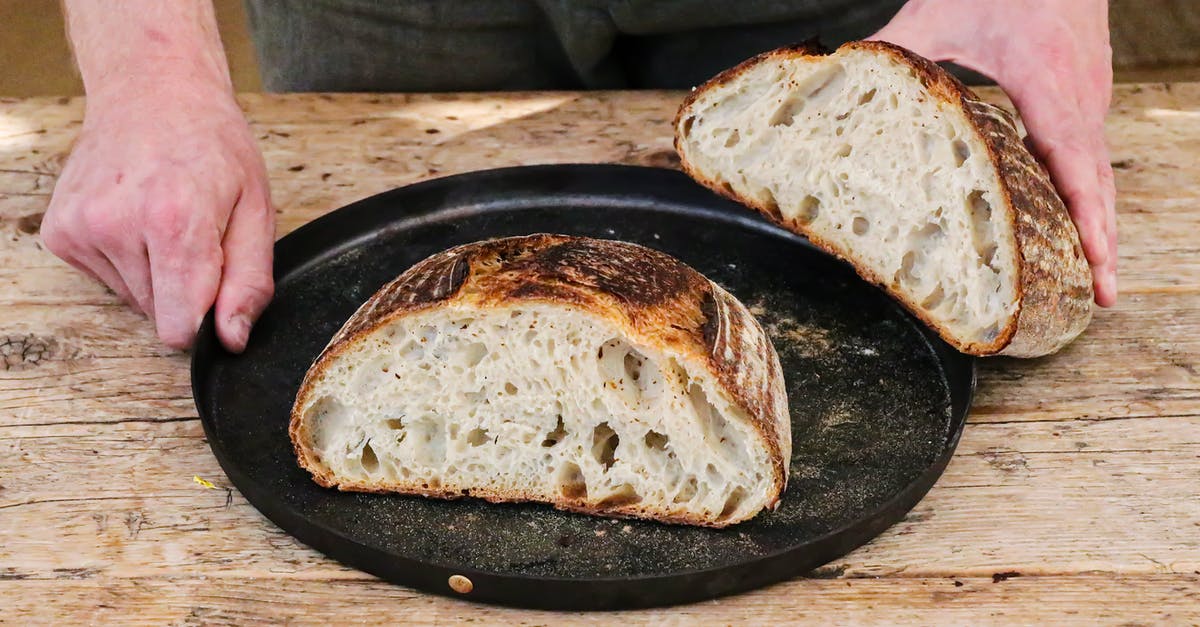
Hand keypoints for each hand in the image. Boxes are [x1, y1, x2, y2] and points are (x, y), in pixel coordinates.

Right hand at [42, 75, 274, 350]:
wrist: (153, 92)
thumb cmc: (213, 145)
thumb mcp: (257, 209)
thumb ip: (249, 281)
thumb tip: (232, 339)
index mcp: (173, 221)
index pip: (179, 327)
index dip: (206, 322)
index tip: (217, 292)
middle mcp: (117, 225)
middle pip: (159, 315)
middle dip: (185, 289)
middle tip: (195, 235)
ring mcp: (81, 227)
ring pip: (134, 299)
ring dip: (156, 274)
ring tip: (165, 220)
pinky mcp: (60, 232)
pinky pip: (106, 279)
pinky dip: (127, 260)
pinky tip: (136, 218)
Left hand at [871, 0, 1116, 305]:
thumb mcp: (938, 11)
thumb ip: (895, 50)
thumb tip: (842, 81)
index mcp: (1045, 76)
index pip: (1074, 159)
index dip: (1087, 216)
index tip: (1094, 262)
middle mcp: (1079, 88)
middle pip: (1099, 177)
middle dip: (1103, 238)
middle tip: (1099, 295)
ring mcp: (1091, 87)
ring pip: (1101, 165)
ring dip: (1101, 218)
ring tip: (1094, 272)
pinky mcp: (1088, 85)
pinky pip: (1092, 146)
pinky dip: (1092, 188)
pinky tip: (1077, 218)